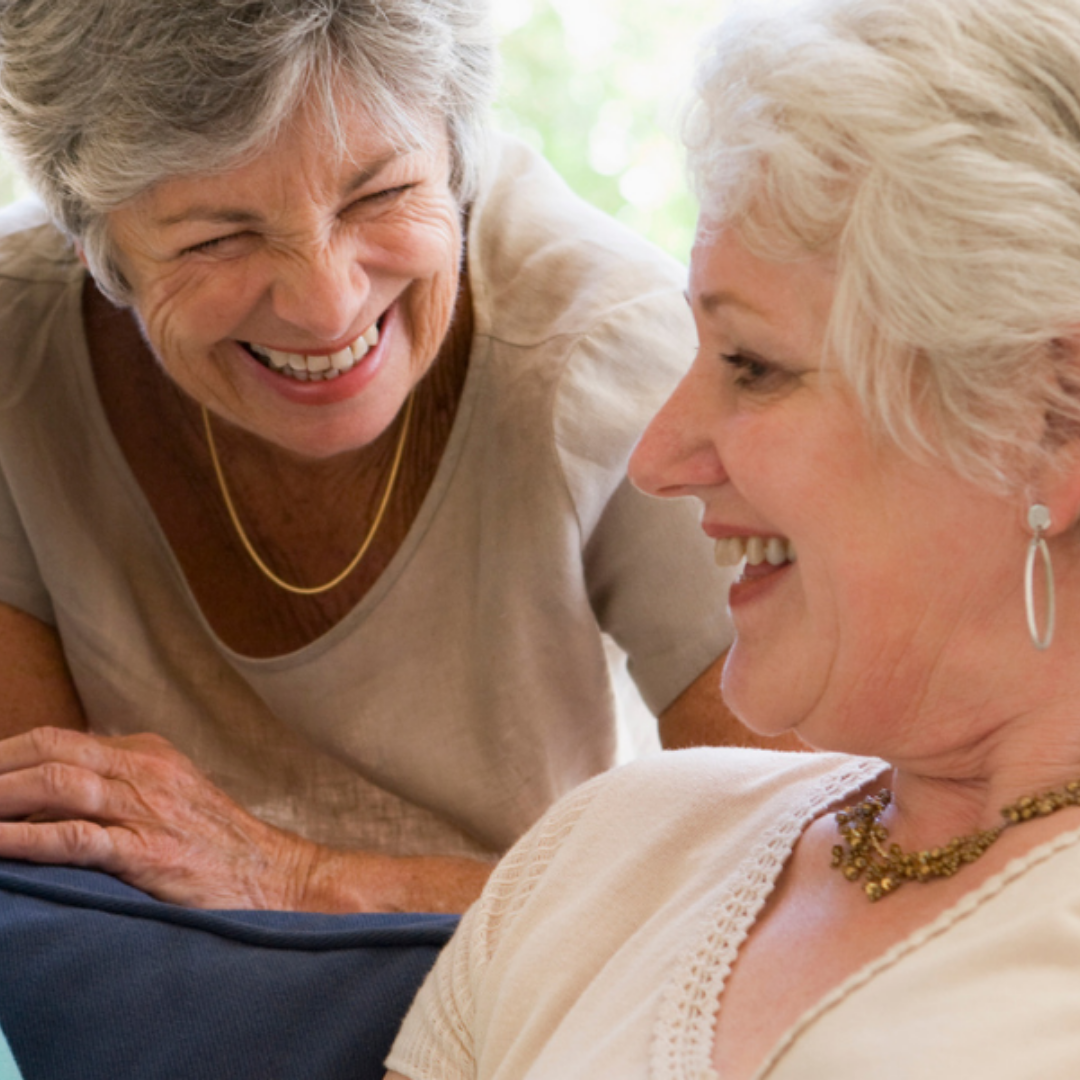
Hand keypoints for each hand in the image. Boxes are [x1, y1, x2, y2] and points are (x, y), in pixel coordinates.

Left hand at [0, 727, 492, 911]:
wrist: (277, 876)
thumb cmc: (219, 845)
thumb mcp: (172, 795)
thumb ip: (123, 783)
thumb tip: (61, 787)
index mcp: (148, 753)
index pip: (59, 739)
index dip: (8, 752)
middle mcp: (145, 770)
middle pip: (50, 749)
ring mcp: (148, 809)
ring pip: (56, 784)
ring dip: (0, 794)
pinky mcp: (150, 852)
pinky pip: (76, 837)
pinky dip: (26, 838)